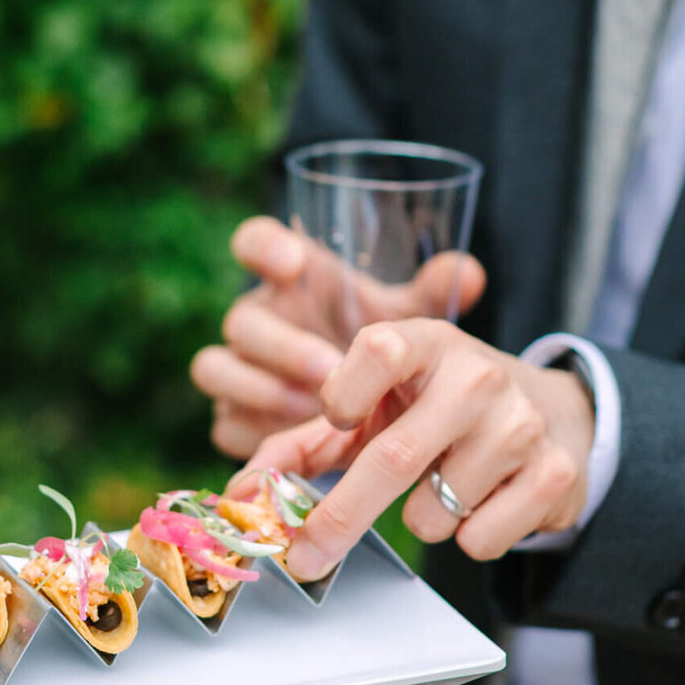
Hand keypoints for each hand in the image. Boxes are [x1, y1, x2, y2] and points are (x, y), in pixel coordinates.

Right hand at [191, 215, 486, 458]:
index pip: (254, 243)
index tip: (292, 264)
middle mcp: (258, 321)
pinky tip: (290, 442)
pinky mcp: (232, 416)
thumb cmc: (385, 357)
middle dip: (281, 345)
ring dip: (259, 389)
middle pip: (240, 319)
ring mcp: (237, 370)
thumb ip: (432, 294)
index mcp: (292, 282)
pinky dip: (252, 432)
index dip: (263, 248)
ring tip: (308, 409)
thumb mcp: (409, 324)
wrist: (373, 417)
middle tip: (327, 368)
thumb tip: (470, 272)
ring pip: (214, 368)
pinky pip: (222, 423)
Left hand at [231, 319, 594, 579]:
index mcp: (425, 344)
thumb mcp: (375, 408)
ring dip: (421, 520)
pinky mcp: (555, 474)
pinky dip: (468, 537)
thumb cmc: (435, 411)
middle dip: (339, 518)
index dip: (345, 390)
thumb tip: (242, 492)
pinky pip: (480, 539)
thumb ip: (302, 445)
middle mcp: (477, 376)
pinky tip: (483, 501)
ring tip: (444, 486)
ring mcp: (521, 424)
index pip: (378, 349)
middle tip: (306, 556)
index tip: (336, 418)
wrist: (549, 414)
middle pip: (394, 457)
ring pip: (434, 513)